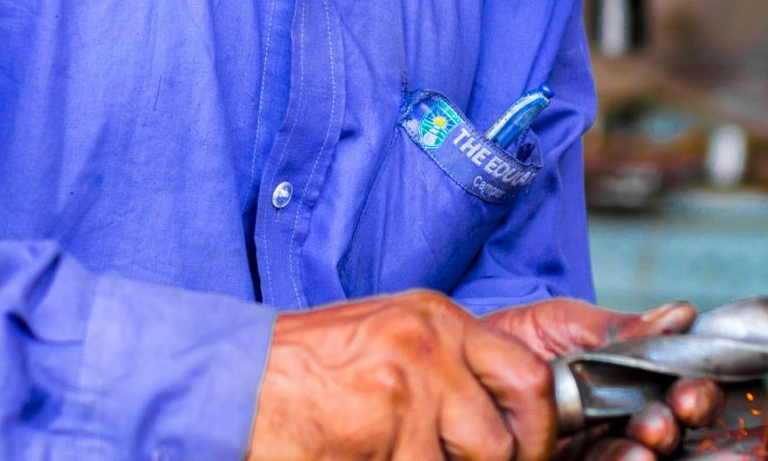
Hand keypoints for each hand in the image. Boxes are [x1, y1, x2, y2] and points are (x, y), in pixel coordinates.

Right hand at [250, 290, 558, 459]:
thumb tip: (505, 424)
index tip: (523, 452)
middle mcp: (429, 345)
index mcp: (438, 320)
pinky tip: (362, 458)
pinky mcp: (381, 430)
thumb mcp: (390, 343)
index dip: (537, 429)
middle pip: (504, 436)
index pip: (528, 376)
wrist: (231, 380)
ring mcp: (406, 388)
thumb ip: (449, 371)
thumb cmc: (306, 371)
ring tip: (391, 454)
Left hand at [482, 299, 724, 460]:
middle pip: (671, 428)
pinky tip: (628, 455)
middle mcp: (620, 419)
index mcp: (630, 381)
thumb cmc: (509, 339)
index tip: (689, 390)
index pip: (678, 389)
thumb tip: (680, 316)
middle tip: (668, 416)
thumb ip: (618, 328)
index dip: (695, 392)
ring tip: (646, 439)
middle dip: (677, 423)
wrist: (454, 363)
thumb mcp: (563, 324)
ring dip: (651, 449)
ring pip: (640, 455)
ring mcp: (595, 448)